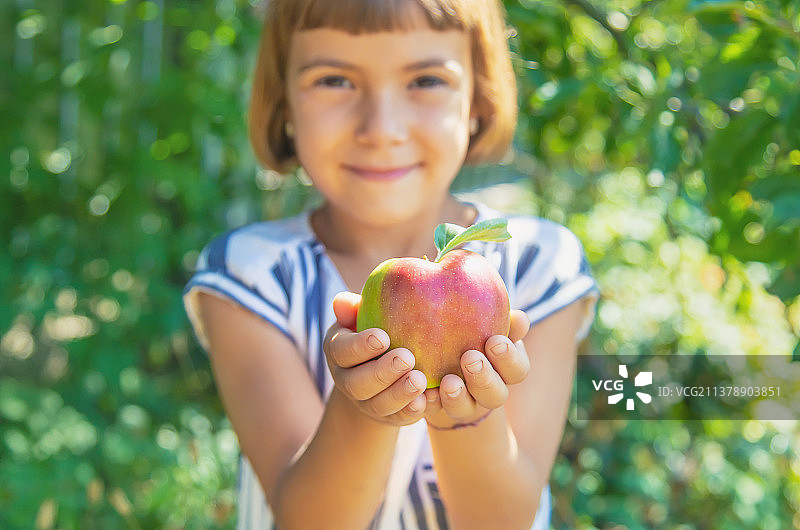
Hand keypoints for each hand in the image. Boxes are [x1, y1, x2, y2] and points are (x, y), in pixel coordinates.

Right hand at [323, 292, 427, 426]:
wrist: (378, 372)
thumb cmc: (373, 330)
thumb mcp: (362, 317)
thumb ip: (354, 309)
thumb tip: (342, 300)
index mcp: (339, 352)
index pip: (342, 350)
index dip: (359, 346)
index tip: (382, 337)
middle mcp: (348, 381)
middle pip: (358, 383)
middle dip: (382, 372)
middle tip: (407, 358)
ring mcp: (368, 403)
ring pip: (380, 404)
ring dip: (400, 394)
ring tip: (420, 380)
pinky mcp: (390, 417)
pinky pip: (401, 417)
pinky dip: (415, 409)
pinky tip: (431, 397)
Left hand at [423, 310, 530, 429]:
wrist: (441, 352)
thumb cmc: (473, 329)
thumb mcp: (488, 322)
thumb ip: (504, 321)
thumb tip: (520, 318)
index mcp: (507, 370)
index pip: (517, 370)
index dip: (509, 358)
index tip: (494, 340)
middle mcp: (489, 392)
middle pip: (495, 395)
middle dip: (484, 378)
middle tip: (470, 358)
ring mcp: (465, 404)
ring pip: (466, 408)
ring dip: (458, 396)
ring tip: (448, 382)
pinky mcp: (438, 407)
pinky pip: (434, 411)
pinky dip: (429, 402)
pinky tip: (424, 392)